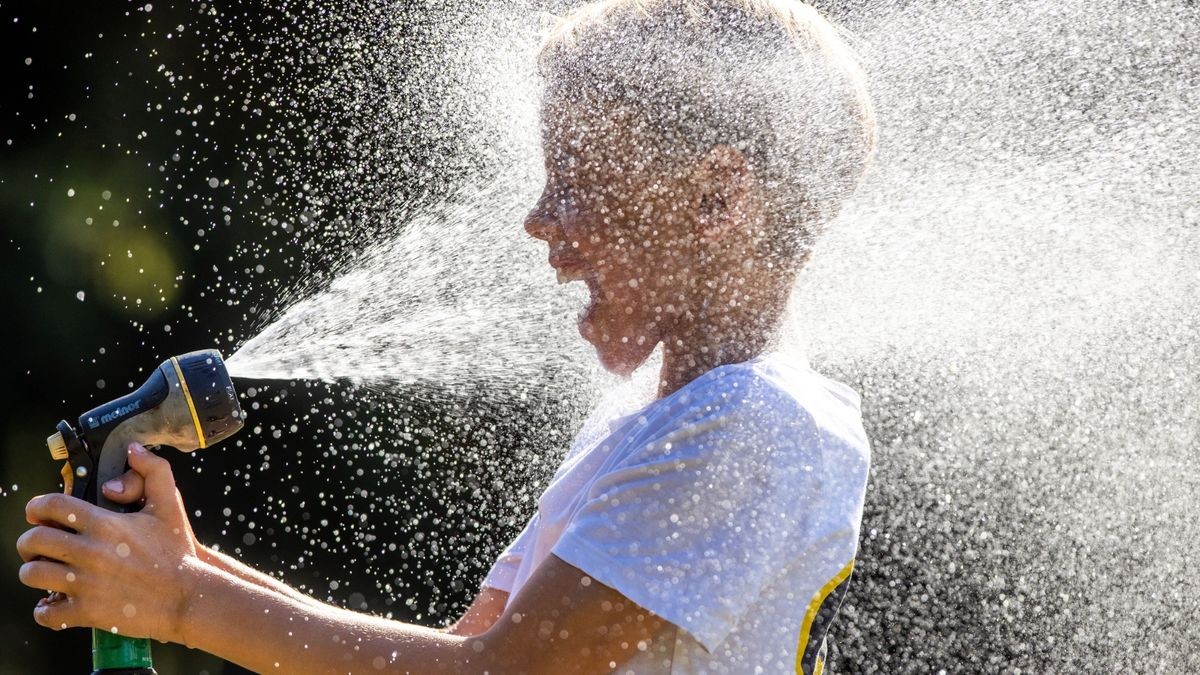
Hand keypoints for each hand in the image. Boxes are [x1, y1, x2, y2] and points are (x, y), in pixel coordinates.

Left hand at [16, 442, 202, 641]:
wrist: (189, 596)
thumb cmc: (178, 551)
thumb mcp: (170, 506)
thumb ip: (153, 471)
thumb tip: (133, 449)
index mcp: (105, 524)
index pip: (52, 505)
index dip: (37, 506)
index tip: (37, 513)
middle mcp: (90, 552)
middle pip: (33, 540)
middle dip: (29, 541)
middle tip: (38, 546)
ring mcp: (86, 584)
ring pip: (33, 574)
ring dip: (34, 572)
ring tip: (46, 572)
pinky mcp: (86, 612)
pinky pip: (46, 613)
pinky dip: (44, 610)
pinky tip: (54, 603)